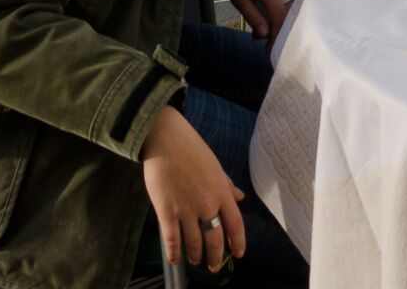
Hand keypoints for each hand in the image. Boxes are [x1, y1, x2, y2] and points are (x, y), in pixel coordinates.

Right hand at [140, 107, 246, 272]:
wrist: (166, 140)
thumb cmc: (191, 150)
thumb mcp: (215, 166)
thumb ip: (227, 185)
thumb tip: (240, 196)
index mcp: (222, 192)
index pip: (235, 224)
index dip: (238, 242)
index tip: (238, 253)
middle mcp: (207, 204)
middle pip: (215, 238)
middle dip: (215, 256)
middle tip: (214, 266)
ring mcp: (187, 209)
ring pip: (194, 242)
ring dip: (196, 255)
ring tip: (195, 260)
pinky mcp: (166, 211)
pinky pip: (172, 239)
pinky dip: (174, 252)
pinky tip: (175, 259)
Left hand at [225, 0, 292, 43]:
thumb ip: (253, 17)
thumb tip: (265, 36)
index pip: (279, 18)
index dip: (277, 35)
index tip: (270, 48)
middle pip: (286, 14)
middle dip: (277, 31)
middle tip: (266, 43)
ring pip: (287, 6)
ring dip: (278, 20)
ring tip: (263, 30)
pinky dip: (279, 9)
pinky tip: (268, 16)